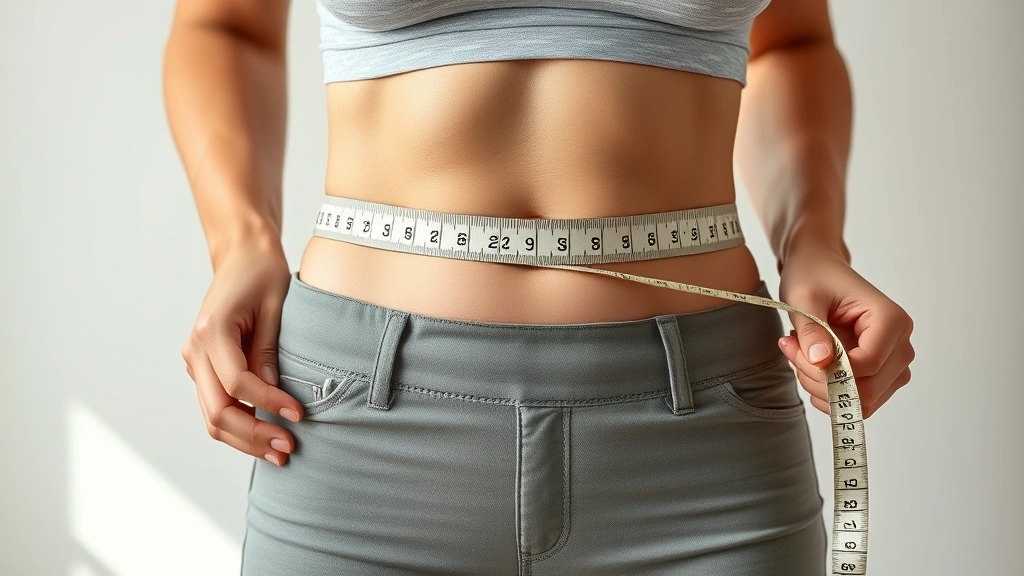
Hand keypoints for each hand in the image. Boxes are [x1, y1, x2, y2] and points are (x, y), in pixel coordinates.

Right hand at [181, 238, 301, 465]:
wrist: (241, 255)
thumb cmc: (263, 274)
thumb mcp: (276, 307)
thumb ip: (270, 351)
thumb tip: (273, 396)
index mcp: (211, 331)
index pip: (238, 384)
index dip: (269, 405)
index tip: (300, 414)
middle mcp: (194, 350)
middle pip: (218, 410)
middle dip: (254, 435)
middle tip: (289, 448)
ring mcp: (194, 361)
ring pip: (212, 417)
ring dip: (245, 440)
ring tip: (279, 452)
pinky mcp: (202, 368)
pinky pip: (215, 406)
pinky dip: (239, 426)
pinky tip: (266, 437)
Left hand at [776, 242, 914, 417]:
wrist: (816, 269)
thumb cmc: (812, 276)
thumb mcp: (803, 298)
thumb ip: (812, 330)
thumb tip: (822, 362)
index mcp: (891, 320)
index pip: (867, 365)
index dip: (826, 369)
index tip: (792, 348)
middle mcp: (900, 344)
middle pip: (867, 389)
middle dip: (821, 380)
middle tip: (792, 352)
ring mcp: (893, 362)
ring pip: (863, 400)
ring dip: (823, 388)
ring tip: (799, 357)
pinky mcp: (880, 374)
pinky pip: (858, 400)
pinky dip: (828, 392)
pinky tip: (809, 367)